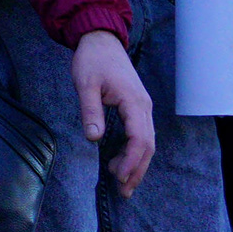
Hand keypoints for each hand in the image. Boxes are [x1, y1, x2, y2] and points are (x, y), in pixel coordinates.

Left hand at [70, 28, 158, 195]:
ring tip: (122, 183)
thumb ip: (90, 110)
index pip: (139, 139)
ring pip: (147, 142)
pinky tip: (122, 162)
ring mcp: (143, 107)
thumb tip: (93, 138)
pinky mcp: (137, 107)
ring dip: (137, 163)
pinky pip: (141, 134)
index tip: (118, 177)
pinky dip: (135, 151)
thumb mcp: (85, 83)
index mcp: (133, 102)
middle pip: (147, 145)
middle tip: (124, 191)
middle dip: (137, 169)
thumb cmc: (92, 59)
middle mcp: (144, 107)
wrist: (101, 39)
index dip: (131, 161)